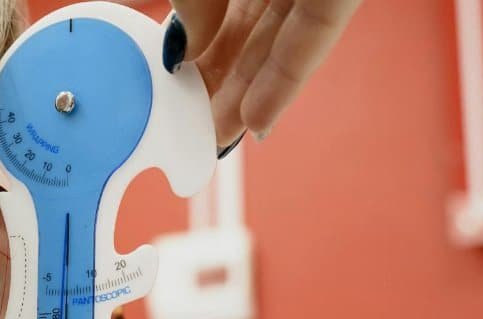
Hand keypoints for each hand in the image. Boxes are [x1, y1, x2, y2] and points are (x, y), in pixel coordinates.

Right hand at [162, 0, 362, 155]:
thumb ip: (188, 6)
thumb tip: (178, 53)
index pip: (211, 16)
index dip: (191, 56)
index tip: (171, 94)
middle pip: (243, 37)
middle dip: (218, 88)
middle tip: (195, 132)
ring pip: (276, 47)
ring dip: (248, 98)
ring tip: (220, 141)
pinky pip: (311, 40)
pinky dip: (283, 84)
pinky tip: (256, 122)